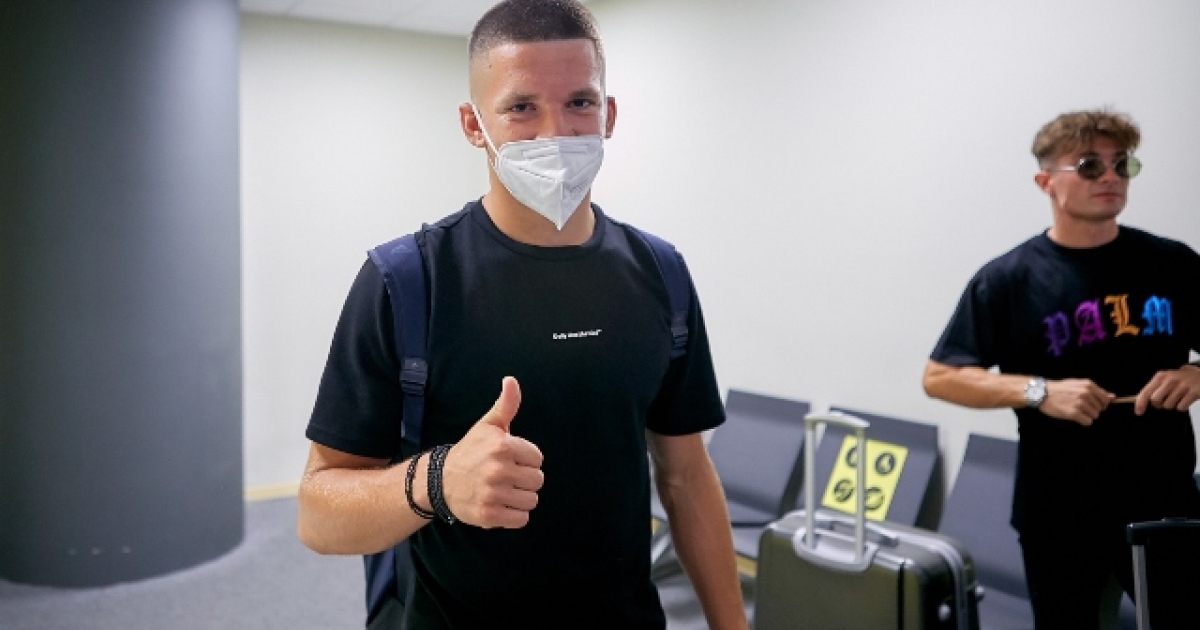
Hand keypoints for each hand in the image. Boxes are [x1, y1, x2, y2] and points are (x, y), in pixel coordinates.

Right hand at [441, 377, 543, 528]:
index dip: (526, 460)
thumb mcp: (488, 426)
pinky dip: (514, 515)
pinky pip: (521, 519)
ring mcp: (494, 494)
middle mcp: (499, 470)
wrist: (439, 481)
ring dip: (521, 497)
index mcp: (503, 446)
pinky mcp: (490, 515)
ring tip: (504, 490)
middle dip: (525, 479)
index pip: (538, 459)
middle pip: (538, 480)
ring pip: (532, 500)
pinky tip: (501, 504)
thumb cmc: (470, 452)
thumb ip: (506, 405)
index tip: (510, 459)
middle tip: (506, 476)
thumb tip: (511, 381)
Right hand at [1038, 378, 1113, 425]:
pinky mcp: (1074, 413)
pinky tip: (1074, 416)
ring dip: (1086, 415)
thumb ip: (1096, 391)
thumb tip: (1113, 397)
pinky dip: (1083, 421)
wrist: (1042, 393)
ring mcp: (1080, 404)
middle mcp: (1086, 393)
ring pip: (1094, 416)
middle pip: (1100, 409)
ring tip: (1075, 410)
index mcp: (1088, 385)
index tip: (1091, 404)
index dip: (1100, 404)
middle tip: (1079, 406)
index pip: (1106, 399)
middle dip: (1092, 409)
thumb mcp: (1078, 384)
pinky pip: (1087, 422)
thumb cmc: (1060, 389)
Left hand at [1134, 365, 1199, 414]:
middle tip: (1164, 401)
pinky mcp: (1193, 392)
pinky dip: (1182, 407)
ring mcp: (1183, 386)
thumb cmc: (1179, 379)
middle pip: (1155, 400)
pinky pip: (1181, 407)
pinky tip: (1185, 399)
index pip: (1146, 391)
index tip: (1138, 412)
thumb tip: (1139, 403)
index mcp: (1161, 376)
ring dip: (1171, 405)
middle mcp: (1170, 380)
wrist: (1199, 374)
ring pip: (1168, 405)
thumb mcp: (1165, 379)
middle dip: (1158, 405)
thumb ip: (1153, 389)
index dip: (1140, 403)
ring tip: (1177, 398)